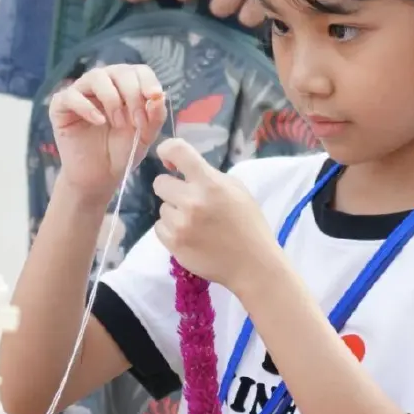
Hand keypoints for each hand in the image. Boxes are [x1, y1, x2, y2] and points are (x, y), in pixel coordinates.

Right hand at [49, 65, 166, 201]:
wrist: (100, 176)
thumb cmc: (122, 152)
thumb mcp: (145, 136)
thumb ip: (155, 116)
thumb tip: (160, 95)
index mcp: (125, 87)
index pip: (138, 70)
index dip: (148, 81)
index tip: (154, 97)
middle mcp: (103, 84)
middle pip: (119, 71)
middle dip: (133, 94)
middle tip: (137, 121)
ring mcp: (80, 92)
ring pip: (96, 76)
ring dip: (112, 98)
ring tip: (119, 123)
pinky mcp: (61, 106)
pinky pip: (70, 95)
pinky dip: (86, 107)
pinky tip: (99, 122)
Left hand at [151, 138, 275, 287]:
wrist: (253, 264)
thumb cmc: (248, 224)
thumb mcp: (236, 190)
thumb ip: (210, 177)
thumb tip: (182, 168)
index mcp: (210, 183)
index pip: (178, 151)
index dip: (167, 149)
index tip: (166, 156)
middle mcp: (192, 201)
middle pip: (160, 183)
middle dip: (171, 188)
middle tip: (186, 199)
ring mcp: (181, 224)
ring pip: (162, 208)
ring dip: (174, 213)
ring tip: (195, 224)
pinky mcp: (174, 244)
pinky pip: (160, 228)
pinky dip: (171, 230)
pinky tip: (189, 236)